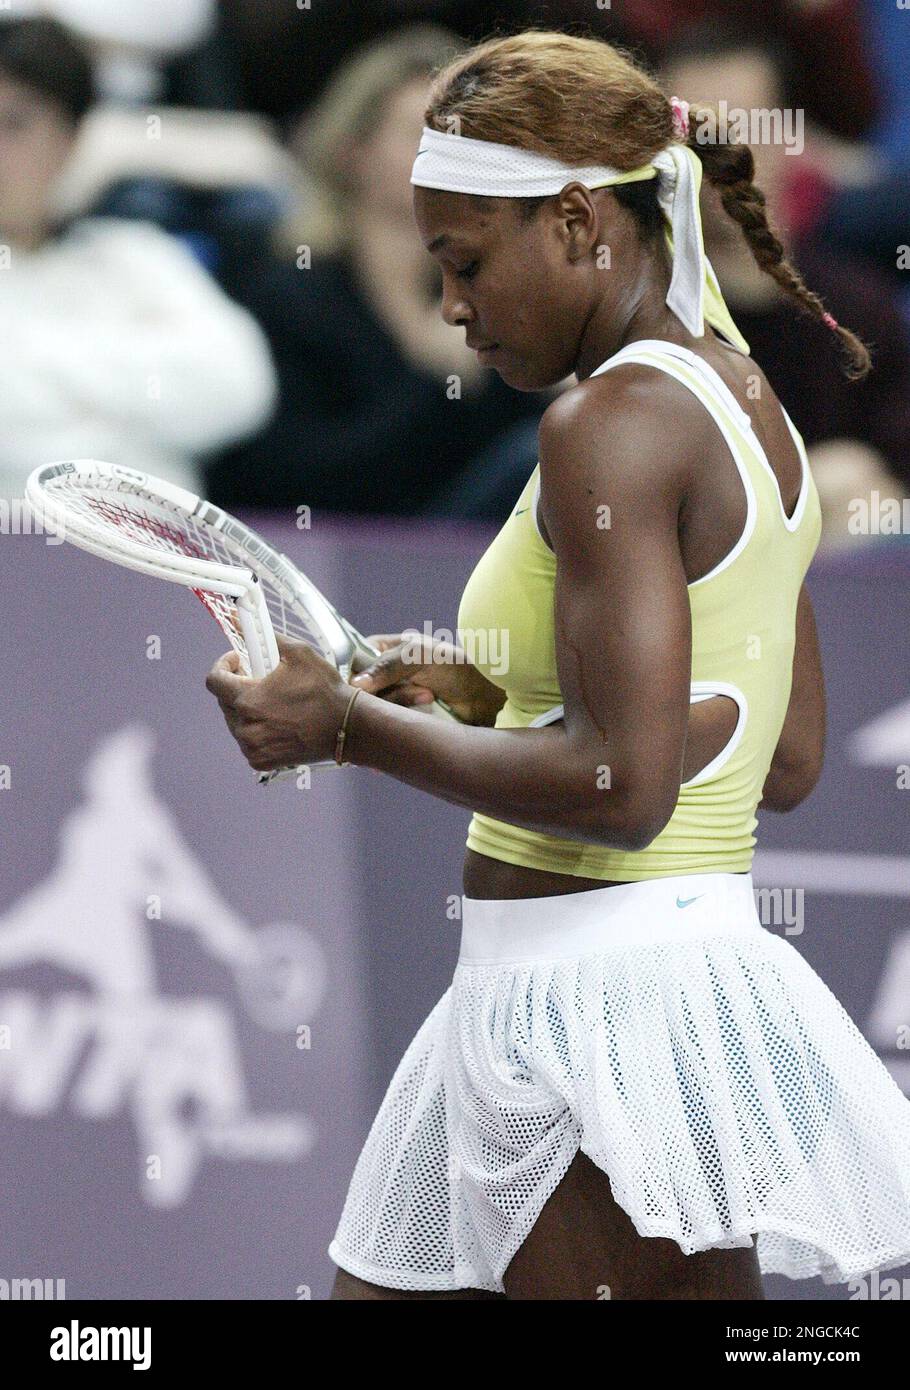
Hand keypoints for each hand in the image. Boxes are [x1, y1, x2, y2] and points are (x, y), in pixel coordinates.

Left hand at [205, 634, 352, 771]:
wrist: (347, 727)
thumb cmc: (324, 689)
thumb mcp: (298, 653)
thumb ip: (264, 637)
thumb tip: (237, 619)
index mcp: (247, 700)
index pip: (214, 680)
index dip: (224, 665)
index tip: (239, 660)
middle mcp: (244, 727)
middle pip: (224, 700)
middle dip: (237, 686)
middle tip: (261, 679)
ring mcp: (251, 747)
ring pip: (234, 721)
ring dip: (246, 708)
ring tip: (273, 701)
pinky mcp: (260, 761)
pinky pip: (246, 739)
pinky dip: (256, 728)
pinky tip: (277, 720)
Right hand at [349, 631, 506, 726]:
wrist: (484, 694)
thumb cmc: (455, 665)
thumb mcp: (420, 656)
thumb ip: (388, 666)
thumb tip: (356, 685)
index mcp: (379, 650)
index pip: (351, 665)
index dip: (358, 679)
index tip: (372, 688)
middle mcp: (379, 675)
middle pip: (360, 693)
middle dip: (390, 695)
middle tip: (422, 691)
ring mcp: (388, 699)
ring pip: (373, 712)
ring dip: (402, 707)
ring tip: (429, 698)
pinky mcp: (398, 721)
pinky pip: (384, 729)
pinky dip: (397, 729)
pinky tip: (416, 724)